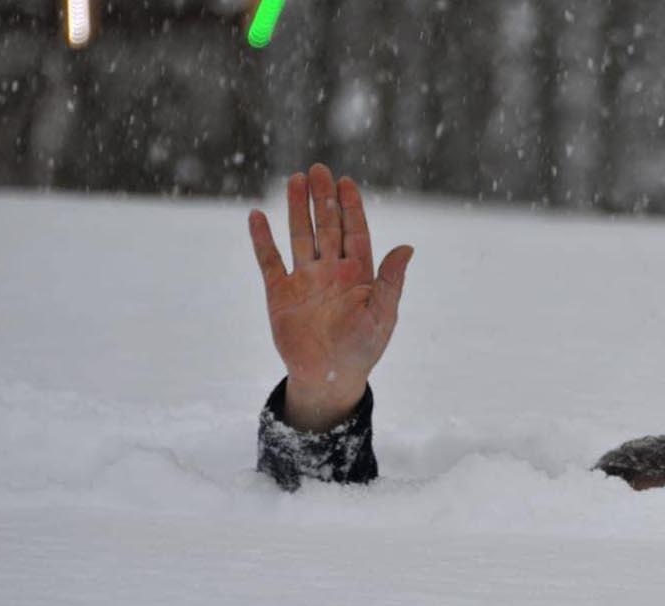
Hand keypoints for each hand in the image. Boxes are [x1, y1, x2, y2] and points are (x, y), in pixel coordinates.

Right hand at [248, 163, 413, 430]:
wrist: (328, 377)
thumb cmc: (362, 349)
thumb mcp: (382, 315)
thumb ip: (391, 280)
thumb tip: (408, 247)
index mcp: (358, 274)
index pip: (354, 232)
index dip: (350, 207)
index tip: (345, 181)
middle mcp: (331, 271)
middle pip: (326, 226)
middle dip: (323, 198)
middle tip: (319, 169)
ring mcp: (304, 279)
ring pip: (300, 236)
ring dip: (297, 209)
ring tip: (294, 180)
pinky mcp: (280, 293)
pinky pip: (269, 261)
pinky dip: (262, 239)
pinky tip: (257, 216)